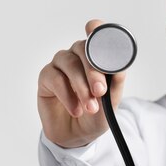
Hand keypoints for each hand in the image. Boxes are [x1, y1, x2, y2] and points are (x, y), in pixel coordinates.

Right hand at [37, 19, 126, 147]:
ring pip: (69, 63)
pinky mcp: (46, 77)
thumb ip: (115, 85)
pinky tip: (76, 109)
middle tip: (100, 91)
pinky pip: (54, 78)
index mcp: (96, 56)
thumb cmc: (95, 115)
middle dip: (93, 70)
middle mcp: (77, 56)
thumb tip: (120, 69)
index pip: (96, 35)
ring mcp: (60, 65)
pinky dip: (67, 95)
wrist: (77, 136)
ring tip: (90, 107)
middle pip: (83, 49)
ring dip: (80, 86)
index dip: (97, 30)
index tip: (95, 31)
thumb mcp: (111, 103)